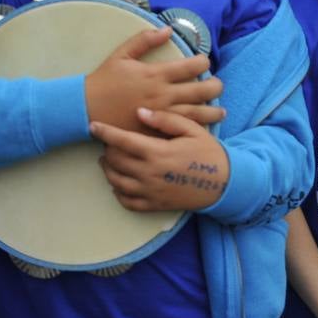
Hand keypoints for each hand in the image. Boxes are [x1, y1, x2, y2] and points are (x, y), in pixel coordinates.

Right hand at [85, 27, 224, 133]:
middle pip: (202, 91)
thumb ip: (144, 40)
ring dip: (213, 112)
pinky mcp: (155, 131)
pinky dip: (196, 130)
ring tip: (221, 111)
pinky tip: (204, 129)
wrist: (85, 108)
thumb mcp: (122, 55)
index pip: (192, 66)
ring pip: (198, 114)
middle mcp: (163, 94)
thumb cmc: (104, 80)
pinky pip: (181, 131)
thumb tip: (167, 29)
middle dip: (215, 87)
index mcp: (156, 74)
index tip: (204, 62)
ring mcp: (161, 114)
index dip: (204, 62)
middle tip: (217, 85)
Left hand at [90, 107, 229, 211]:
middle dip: (107, 148)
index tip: (93, 125)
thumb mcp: (192, 130)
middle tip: (110, 141)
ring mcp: (149, 191)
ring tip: (109, 159)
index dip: (104, 132)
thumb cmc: (208, 152)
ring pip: (115, 181)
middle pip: (114, 160)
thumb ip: (166, 120)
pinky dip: (117, 191)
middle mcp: (148, 173)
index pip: (122, 140)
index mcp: (157, 152)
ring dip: (108, 168)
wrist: (224, 183)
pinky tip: (120, 182)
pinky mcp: (153, 205)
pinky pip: (125, 201)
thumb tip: (139, 112)